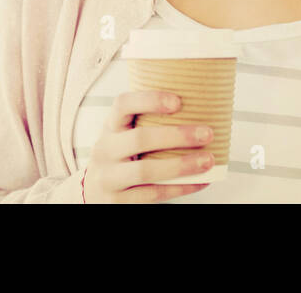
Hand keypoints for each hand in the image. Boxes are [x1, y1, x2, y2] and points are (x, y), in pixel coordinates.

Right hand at [82, 90, 214, 202]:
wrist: (93, 190)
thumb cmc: (121, 154)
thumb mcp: (124, 134)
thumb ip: (149, 122)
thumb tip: (203, 109)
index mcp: (110, 126)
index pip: (123, 104)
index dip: (150, 100)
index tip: (178, 102)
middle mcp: (105, 150)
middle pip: (139, 139)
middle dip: (177, 136)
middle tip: (208, 133)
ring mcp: (108, 177)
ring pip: (145, 170)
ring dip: (181, 165)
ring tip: (208, 161)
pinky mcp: (117, 200)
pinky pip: (152, 194)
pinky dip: (179, 188)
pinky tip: (200, 182)